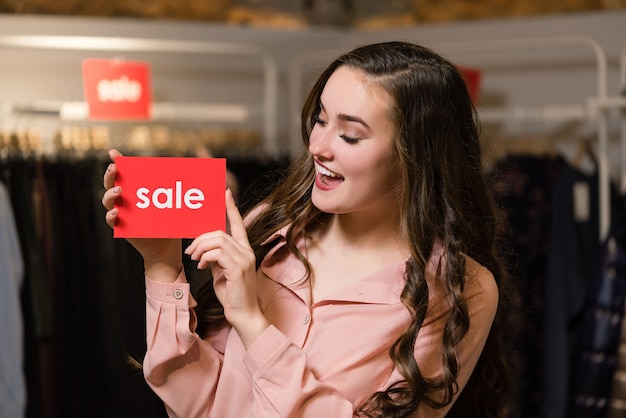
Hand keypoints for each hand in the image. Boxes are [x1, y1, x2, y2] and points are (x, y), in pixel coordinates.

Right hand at [101, 149, 181, 281]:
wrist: (167, 247)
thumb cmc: (170, 222)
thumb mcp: (172, 202)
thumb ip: (174, 188)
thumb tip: (190, 169)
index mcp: (135, 190)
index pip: (123, 174)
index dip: (116, 162)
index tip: (113, 152)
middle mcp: (124, 200)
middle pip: (110, 184)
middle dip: (110, 175)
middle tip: (114, 168)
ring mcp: (121, 213)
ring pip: (108, 202)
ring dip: (110, 194)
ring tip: (119, 191)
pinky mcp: (121, 227)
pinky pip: (111, 221)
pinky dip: (111, 216)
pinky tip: (117, 212)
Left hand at [184, 189, 268, 347]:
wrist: (244, 316)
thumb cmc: (233, 296)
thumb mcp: (221, 273)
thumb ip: (216, 259)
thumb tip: (204, 250)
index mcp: (244, 250)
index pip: (238, 224)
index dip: (231, 208)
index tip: (225, 193)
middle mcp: (247, 251)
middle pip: (220, 232)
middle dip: (201, 238)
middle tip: (190, 250)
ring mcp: (244, 259)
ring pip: (218, 240)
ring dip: (200, 247)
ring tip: (194, 258)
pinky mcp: (238, 269)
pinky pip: (217, 253)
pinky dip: (205, 257)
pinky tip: (201, 266)